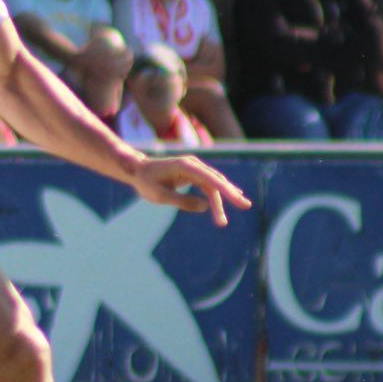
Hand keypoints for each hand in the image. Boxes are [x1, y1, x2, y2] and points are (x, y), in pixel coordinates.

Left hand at [129, 156, 251, 226]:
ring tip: (229, 217)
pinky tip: (233, 196)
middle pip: (215, 181)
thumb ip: (182, 201)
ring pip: (213, 184)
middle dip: (231, 194)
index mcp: (185, 166)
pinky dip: (219, 192)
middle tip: (246, 206)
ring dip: (223, 199)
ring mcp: (194, 168)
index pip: (210, 179)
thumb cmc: (146, 182)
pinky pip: (209, 184)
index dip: (225, 190)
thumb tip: (205, 207)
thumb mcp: (160, 196)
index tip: (237, 199)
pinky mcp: (192, 173)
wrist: (137, 170)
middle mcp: (193, 164)